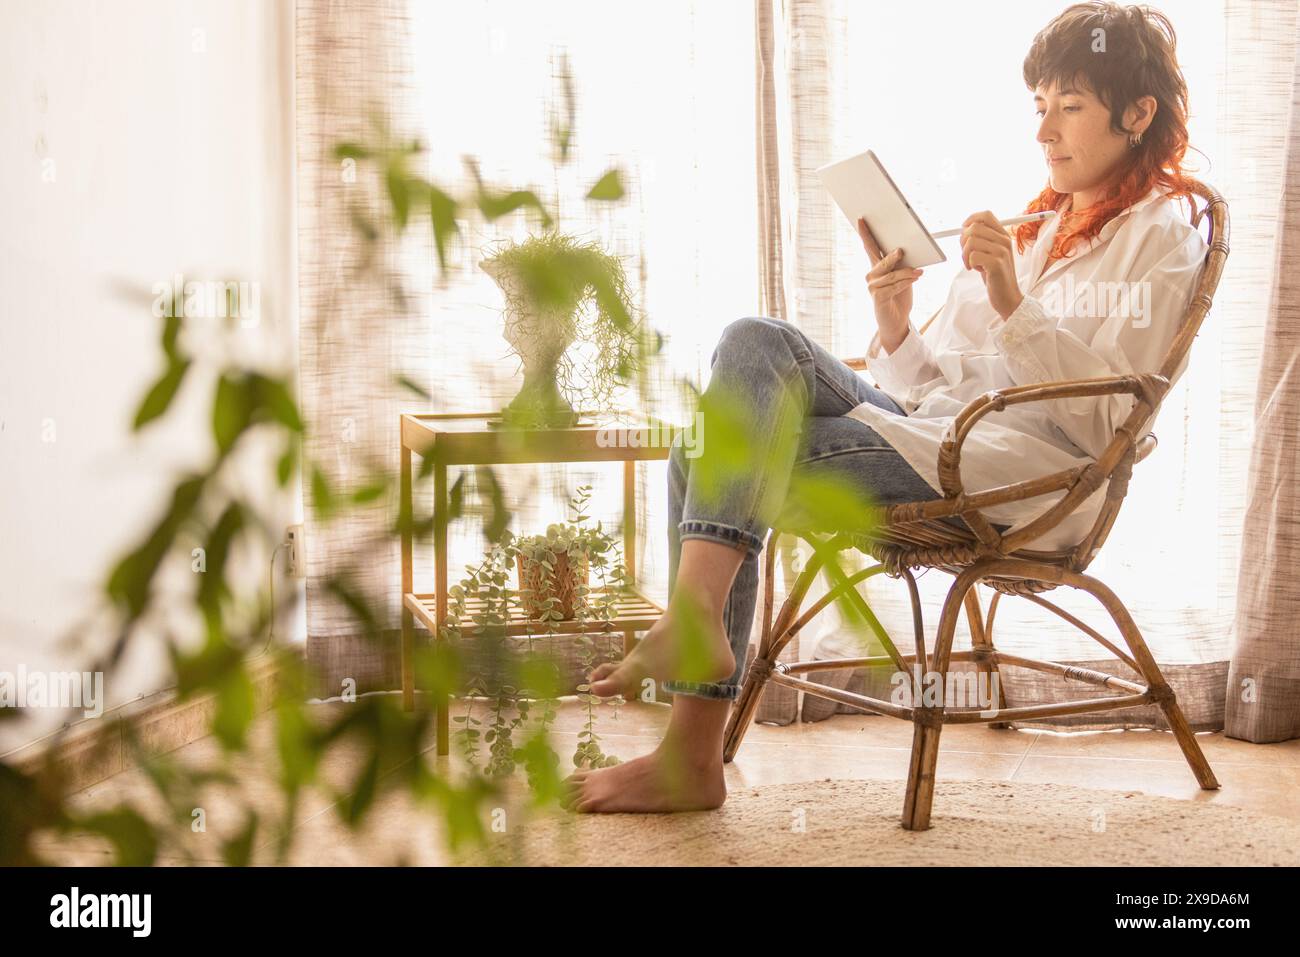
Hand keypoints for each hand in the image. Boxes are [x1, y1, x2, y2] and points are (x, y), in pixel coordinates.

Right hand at [857, 216, 922, 351]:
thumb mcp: (903, 277)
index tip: (861, 220)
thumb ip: (901, 264)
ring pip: (891, 275)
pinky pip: (892, 287)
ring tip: (919, 273)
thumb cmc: (900, 297)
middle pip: (882, 261)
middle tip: (902, 251)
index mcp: (877, 268)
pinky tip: (914, 281)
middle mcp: (872, 276)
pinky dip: (904, 283)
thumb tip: (905, 250)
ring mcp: (873, 287)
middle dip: (893, 256)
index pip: (870, 247)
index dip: (866, 234)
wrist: (897, 321)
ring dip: (906, 273)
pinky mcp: (878, 298)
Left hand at [959, 210, 1023, 319]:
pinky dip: (970, 264)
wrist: (1008, 297)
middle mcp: (1004, 241)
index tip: (964, 231)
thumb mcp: (991, 253)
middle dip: (963, 241)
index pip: (985, 215)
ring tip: (973, 265)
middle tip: (967, 255)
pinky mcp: (996, 264)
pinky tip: (978, 270)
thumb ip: (982, 240)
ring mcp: (1001, 252)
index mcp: (1003, 235)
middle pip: (974, 228)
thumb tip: (964, 228)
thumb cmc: (995, 275)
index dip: (970, 220)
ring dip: (965, 255)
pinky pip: (973, 256)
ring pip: (970, 242)